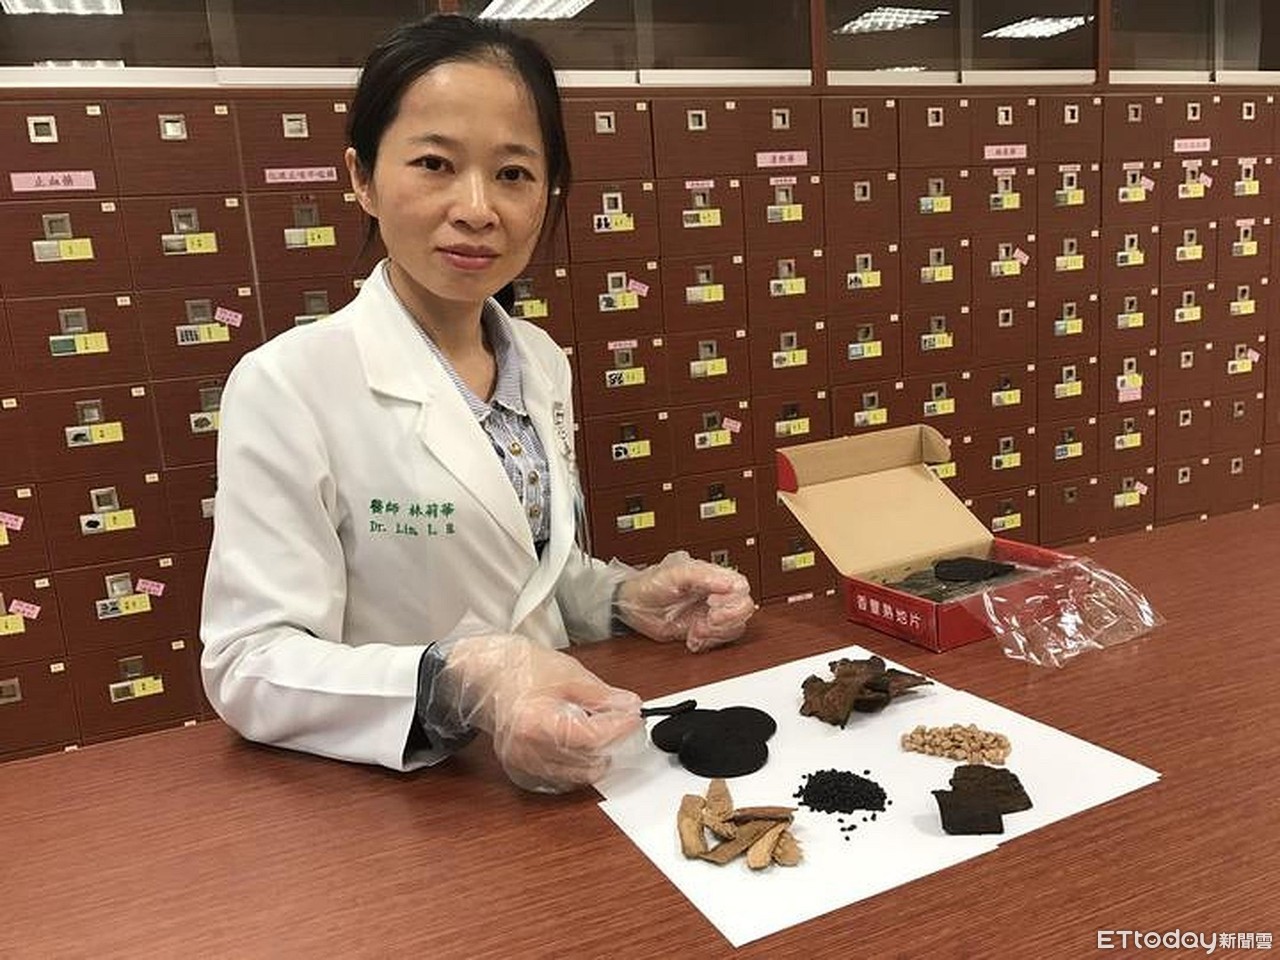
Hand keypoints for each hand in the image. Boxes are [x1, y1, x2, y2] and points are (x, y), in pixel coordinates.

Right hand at [436, 634, 641, 792]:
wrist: (486, 676)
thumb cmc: (522, 669)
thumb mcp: (569, 674)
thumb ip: (602, 696)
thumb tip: (630, 708)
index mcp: (536, 722)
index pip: (591, 737)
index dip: (619, 728)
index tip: (635, 717)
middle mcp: (527, 750)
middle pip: (586, 760)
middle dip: (612, 742)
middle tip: (623, 722)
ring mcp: (522, 764)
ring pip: (576, 775)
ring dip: (597, 757)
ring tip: (603, 731)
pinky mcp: (521, 770)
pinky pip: (560, 779)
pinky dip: (577, 766)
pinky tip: (583, 746)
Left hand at [614, 551, 755, 652]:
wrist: (631, 607)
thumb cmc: (649, 584)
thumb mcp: (675, 573)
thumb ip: (703, 575)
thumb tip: (729, 583)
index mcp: (712, 576)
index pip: (741, 586)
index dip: (733, 599)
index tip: (712, 604)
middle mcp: (715, 594)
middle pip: (744, 608)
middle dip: (727, 619)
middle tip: (708, 620)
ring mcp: (709, 613)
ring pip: (735, 627)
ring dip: (716, 633)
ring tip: (696, 630)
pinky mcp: (702, 630)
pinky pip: (719, 640)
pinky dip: (707, 643)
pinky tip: (692, 639)